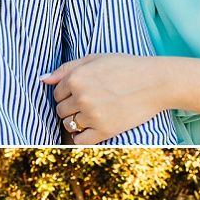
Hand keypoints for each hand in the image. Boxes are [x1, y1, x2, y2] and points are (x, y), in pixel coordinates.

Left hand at [41, 54, 163, 143]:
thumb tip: (43, 80)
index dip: (67, 94)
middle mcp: (82, 97)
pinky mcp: (105, 130)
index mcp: (77, 78)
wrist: (155, 82)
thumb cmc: (125, 67)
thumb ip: (66, 68)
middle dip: (70, 108)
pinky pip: (80, 140)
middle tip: (89, 104)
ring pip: (69, 125)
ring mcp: (93, 115)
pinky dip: (81, 137)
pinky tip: (90, 129)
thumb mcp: (95, 59)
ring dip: (76, 122)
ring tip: (93, 114)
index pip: (56, 94)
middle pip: (60, 111)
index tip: (82, 93)